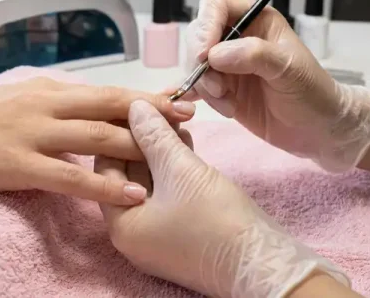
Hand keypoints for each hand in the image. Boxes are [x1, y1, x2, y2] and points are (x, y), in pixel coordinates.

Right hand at [0, 77, 195, 204]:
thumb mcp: (10, 103)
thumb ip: (47, 108)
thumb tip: (78, 115)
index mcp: (45, 90)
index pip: (107, 90)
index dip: (146, 96)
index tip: (180, 100)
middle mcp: (44, 104)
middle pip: (113, 105)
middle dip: (157, 113)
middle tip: (193, 120)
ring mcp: (31, 132)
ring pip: (99, 136)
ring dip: (141, 146)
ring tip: (176, 156)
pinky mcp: (16, 162)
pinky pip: (70, 175)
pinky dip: (104, 184)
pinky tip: (130, 194)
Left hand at [96, 101, 348, 296]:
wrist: (263, 263)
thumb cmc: (216, 219)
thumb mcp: (181, 170)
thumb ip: (154, 136)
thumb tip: (134, 107)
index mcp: (121, 225)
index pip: (106, 167)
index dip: (120, 132)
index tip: (137, 105)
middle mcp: (133, 234)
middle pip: (128, 174)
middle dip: (145, 138)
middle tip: (161, 108)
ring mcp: (158, 236)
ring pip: (151, 182)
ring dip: (162, 150)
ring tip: (178, 120)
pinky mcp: (181, 233)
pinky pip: (169, 194)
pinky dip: (175, 168)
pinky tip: (187, 143)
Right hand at [181, 0, 369, 171]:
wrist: (318, 129)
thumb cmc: (312, 91)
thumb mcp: (289, 69)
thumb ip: (255, 55)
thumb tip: (215, 54)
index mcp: (255, 20)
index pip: (216, 4)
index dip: (206, 24)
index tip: (206, 53)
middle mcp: (236, 38)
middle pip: (197, 34)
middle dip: (201, 61)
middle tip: (219, 87)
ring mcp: (226, 65)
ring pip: (193, 63)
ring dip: (205, 85)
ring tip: (229, 104)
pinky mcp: (220, 89)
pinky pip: (195, 86)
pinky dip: (197, 97)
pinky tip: (213, 108)